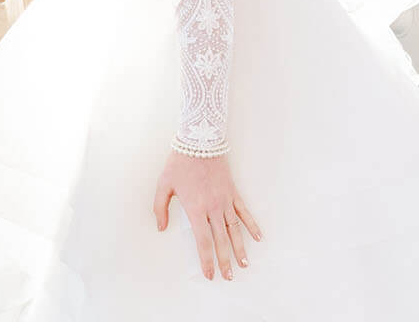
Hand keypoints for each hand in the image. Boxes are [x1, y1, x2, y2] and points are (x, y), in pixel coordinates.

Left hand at [153, 150, 261, 279]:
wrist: (199, 142)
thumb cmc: (178, 163)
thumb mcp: (163, 185)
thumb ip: (160, 208)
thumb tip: (161, 228)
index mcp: (195, 208)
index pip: (203, 241)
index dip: (207, 259)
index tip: (210, 273)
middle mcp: (213, 208)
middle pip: (221, 240)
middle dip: (225, 260)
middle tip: (228, 277)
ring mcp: (225, 201)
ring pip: (235, 230)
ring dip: (240, 248)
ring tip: (244, 265)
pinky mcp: (233, 193)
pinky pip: (244, 212)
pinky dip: (252, 226)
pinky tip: (258, 238)